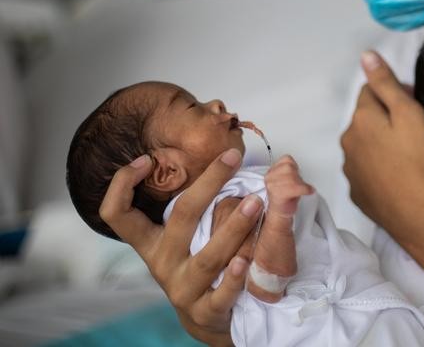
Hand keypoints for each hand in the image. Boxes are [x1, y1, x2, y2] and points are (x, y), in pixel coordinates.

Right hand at [100, 149, 261, 345]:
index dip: (121, 186)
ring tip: (255, 203)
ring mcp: (182, 289)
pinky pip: (220, 295)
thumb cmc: (196, 265)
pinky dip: (233, 279)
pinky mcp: (205, 311)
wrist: (205, 320)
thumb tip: (221, 155)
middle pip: (181, 219)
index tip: (145, 160)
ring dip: (234, 227)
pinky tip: (245, 261)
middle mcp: (162, 264)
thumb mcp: (184, 239)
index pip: (116, 215)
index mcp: (150, 243)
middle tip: (232, 158)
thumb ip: (192, 207)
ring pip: (207, 257)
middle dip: (207, 184)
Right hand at [264, 155, 314, 221]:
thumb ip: (290, 170)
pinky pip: (296, 187)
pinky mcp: (279, 194)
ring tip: (300, 189)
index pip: (286, 160)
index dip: (294, 166)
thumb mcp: (287, 179)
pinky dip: (305, 189)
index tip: (296, 174)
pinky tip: (308, 191)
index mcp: (271, 171)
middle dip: (297, 176)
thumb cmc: (285, 197)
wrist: (279, 213)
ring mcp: (273, 186)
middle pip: (289, 168)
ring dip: (300, 183)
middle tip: (298, 184)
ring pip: (292, 177)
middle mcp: (270, 177)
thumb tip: (298, 168)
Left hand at [340, 51, 423, 225]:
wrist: (418, 212)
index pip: (370, 91)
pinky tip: (397, 176)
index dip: (393, 95)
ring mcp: (350, 169)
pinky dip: (378, 169)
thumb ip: (385, 82)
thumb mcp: (408, 112)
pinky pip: (366, 171)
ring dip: (379, 144)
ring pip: (364, 145)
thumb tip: (366, 56)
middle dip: (383, 119)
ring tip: (406, 157)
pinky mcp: (357, 192)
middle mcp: (348, 141)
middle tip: (413, 133)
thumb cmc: (417, 158)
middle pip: (365, 119)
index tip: (413, 107)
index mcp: (360, 118)